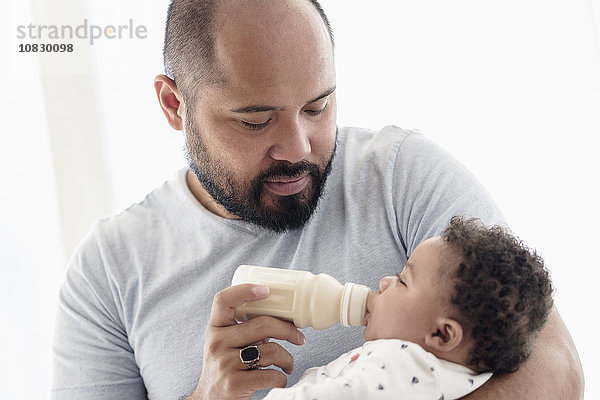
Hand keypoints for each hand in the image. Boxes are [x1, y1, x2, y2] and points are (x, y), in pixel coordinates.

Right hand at [186, 284, 305, 399]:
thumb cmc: (226, 366)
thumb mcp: (226, 342)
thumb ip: (244, 328)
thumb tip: (283, 316)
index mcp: (215, 328)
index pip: (223, 300)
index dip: (245, 290)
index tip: (267, 290)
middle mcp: (216, 343)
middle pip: (261, 325)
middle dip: (287, 329)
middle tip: (298, 337)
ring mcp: (224, 363)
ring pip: (270, 350)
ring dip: (287, 357)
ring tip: (287, 363)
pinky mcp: (234, 384)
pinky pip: (269, 374)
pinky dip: (281, 377)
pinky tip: (280, 377)